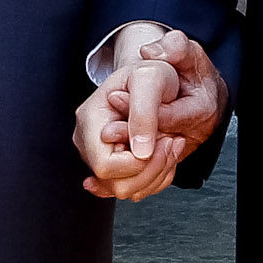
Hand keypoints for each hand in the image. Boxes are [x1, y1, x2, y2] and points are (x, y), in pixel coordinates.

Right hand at [73, 29, 221, 200]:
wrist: (152, 75)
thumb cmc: (150, 72)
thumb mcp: (150, 79)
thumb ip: (144, 113)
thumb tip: (140, 153)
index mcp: (90, 121)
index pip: (105, 166)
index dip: (138, 163)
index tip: (163, 140)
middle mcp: (89, 142)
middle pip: (116, 185)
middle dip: (153, 169)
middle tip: (173, 141)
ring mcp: (101, 156)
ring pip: (128, 190)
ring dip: (159, 173)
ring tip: (172, 142)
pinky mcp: (116, 165)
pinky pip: (135, 187)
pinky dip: (157, 176)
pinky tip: (165, 153)